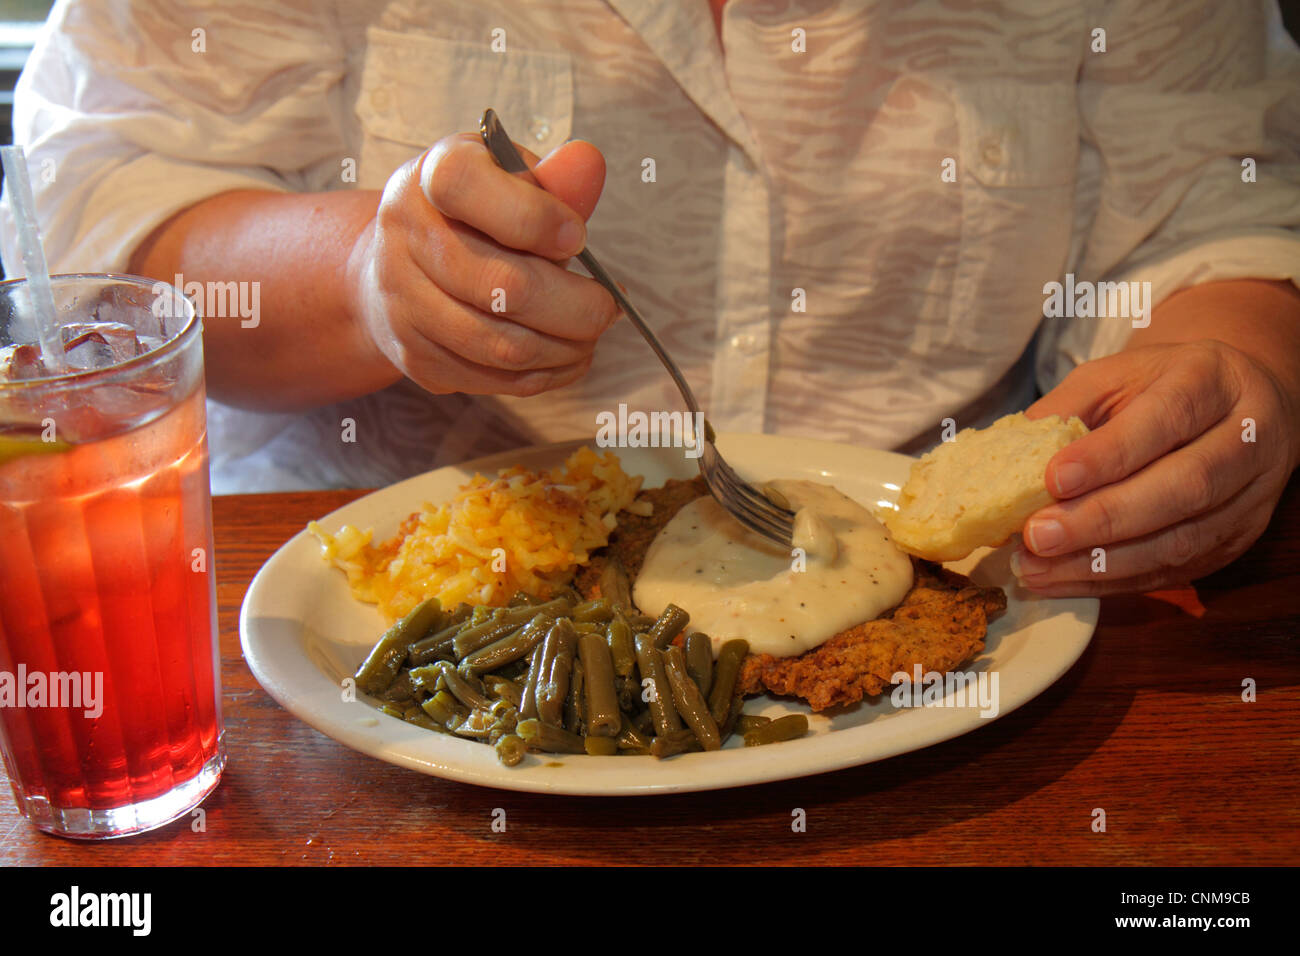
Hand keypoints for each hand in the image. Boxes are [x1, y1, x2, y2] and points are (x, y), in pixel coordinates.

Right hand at [346, 133, 618, 396]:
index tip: (579, 237)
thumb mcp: (510, 179)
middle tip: (609, 307)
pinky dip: (547, 374)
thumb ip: (554, 180)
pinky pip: (495, 381)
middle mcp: (405, 237)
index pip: (468, 189)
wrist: (399, 263)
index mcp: (430, 178)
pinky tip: (568, 355)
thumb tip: (588, 164)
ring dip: (566, 347)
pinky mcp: (416, 358)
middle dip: (576, 305)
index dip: (535, 218)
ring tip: (593, 333)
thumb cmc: (473, 214)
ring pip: (503, 346)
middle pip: (503, 286)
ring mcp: (403, 304)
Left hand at [1013, 340, 1297, 596]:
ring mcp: (1250, 496)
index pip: (1168, 418)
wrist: (1229, 402)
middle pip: (1186, 487)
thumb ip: (1067, 410)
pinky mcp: (1235, 540)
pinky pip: (1174, 571)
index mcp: (1213, 381)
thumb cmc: (1157, 387)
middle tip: (1038, 536)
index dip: (1112, 454)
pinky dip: (1112, 582)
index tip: (1053, 479)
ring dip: (1103, 562)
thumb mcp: (1112, 377)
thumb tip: (1009, 458)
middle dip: (1105, 518)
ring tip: (1037, 567)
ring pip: (1183, 541)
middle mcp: (1248, 439)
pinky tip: (1060, 580)